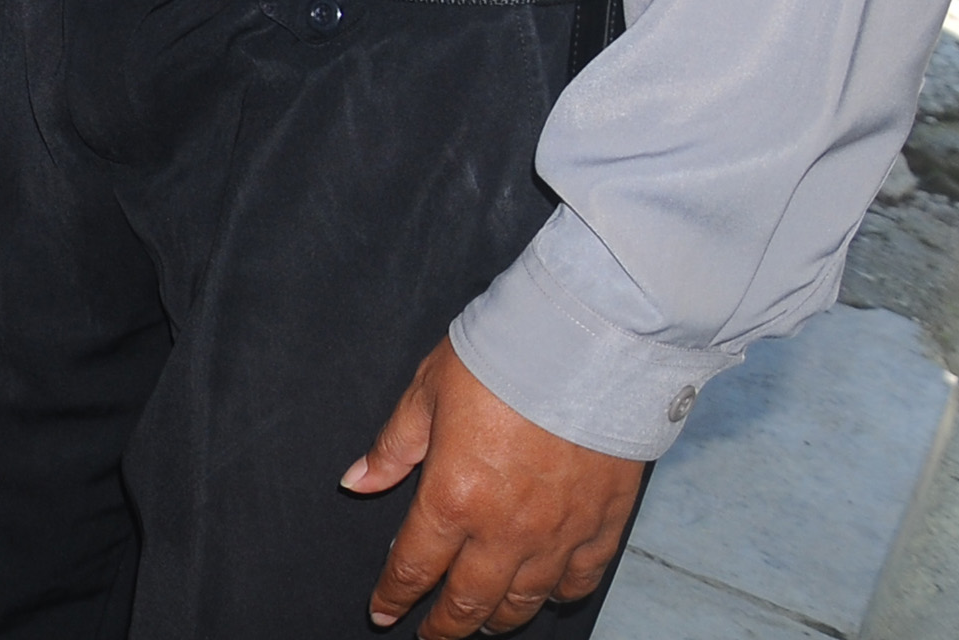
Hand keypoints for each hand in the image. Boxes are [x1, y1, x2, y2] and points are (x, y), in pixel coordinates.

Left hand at [350, 340, 648, 633]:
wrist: (586, 347)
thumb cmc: (499, 361)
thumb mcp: (426, 393)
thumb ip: (393, 447)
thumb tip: (357, 481)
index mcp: (452, 497)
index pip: (414, 565)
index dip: (394, 595)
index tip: (382, 612)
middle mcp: (504, 529)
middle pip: (468, 599)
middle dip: (444, 624)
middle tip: (430, 635)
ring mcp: (557, 534)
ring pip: (523, 600)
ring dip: (497, 617)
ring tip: (481, 621)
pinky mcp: (602, 526)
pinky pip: (577, 580)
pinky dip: (558, 595)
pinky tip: (545, 595)